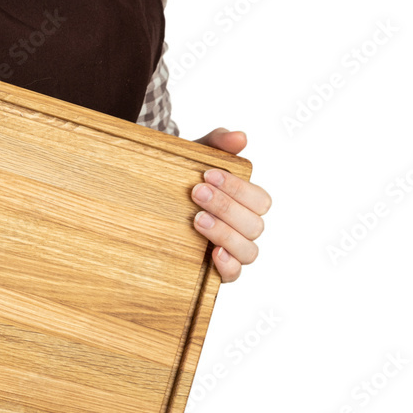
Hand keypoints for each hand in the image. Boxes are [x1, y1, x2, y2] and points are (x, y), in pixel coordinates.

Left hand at [191, 128, 271, 282]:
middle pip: (254, 224)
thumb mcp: (196, 156)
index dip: (237, 188)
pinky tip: (213, 254)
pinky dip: (228, 265)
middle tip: (196, 193)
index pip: (259, 200)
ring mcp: (232, 250)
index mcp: (246, 203)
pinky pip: (234, 274)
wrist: (153, 196)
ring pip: (248, 250)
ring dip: (225, 233)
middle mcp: (244, 229)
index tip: (208, 174)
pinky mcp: (216, 269)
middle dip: (226, 207)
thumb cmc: (184, 177)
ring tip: (197, 219)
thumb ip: (218, 143)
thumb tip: (239, 137)